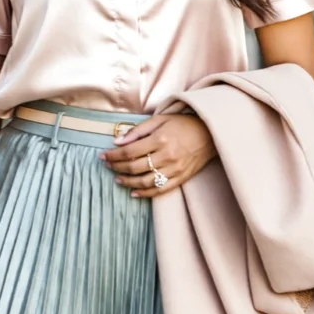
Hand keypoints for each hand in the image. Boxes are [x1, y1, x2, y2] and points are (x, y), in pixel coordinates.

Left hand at [99, 111, 214, 197]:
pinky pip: (160, 190)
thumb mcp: (160, 119)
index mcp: (160, 139)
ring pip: (145, 181)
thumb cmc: (184, 124)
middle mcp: (166, 156)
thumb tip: (117, 141)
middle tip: (107, 166)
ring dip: (128, 182)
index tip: (103, 156)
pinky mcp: (181, 178)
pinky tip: (134, 192)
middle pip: (134, 167)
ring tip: (118, 179)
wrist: (211, 133)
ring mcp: (174, 169)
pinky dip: (145, 193)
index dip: (113, 155)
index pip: (129, 151)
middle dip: (117, 167)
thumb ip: (138, 130)